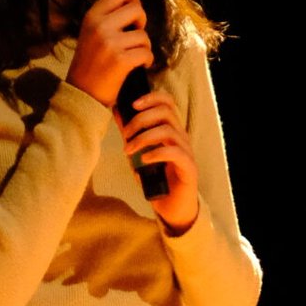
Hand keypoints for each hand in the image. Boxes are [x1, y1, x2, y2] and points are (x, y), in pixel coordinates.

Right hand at [65, 0, 151, 109]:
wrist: (82, 93)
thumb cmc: (90, 63)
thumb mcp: (91, 33)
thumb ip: (108, 17)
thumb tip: (134, 4)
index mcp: (92, 16)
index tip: (134, 13)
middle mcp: (100, 25)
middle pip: (136, 8)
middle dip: (142, 23)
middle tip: (135, 36)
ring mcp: (110, 43)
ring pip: (144, 35)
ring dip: (144, 47)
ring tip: (134, 55)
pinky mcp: (121, 60)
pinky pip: (146, 52)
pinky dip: (147, 60)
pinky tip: (139, 65)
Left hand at [117, 90, 200, 232]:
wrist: (172, 207)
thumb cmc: (156, 179)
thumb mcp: (138, 151)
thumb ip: (130, 132)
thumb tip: (116, 109)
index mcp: (171, 129)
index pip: (167, 102)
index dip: (151, 97)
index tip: (132, 104)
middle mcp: (181, 137)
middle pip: (166, 112)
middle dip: (141, 119)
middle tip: (125, 135)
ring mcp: (187, 151)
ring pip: (168, 131)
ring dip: (144, 138)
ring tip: (128, 150)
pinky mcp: (189, 168)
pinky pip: (175, 152)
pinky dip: (156, 153)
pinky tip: (144, 160)